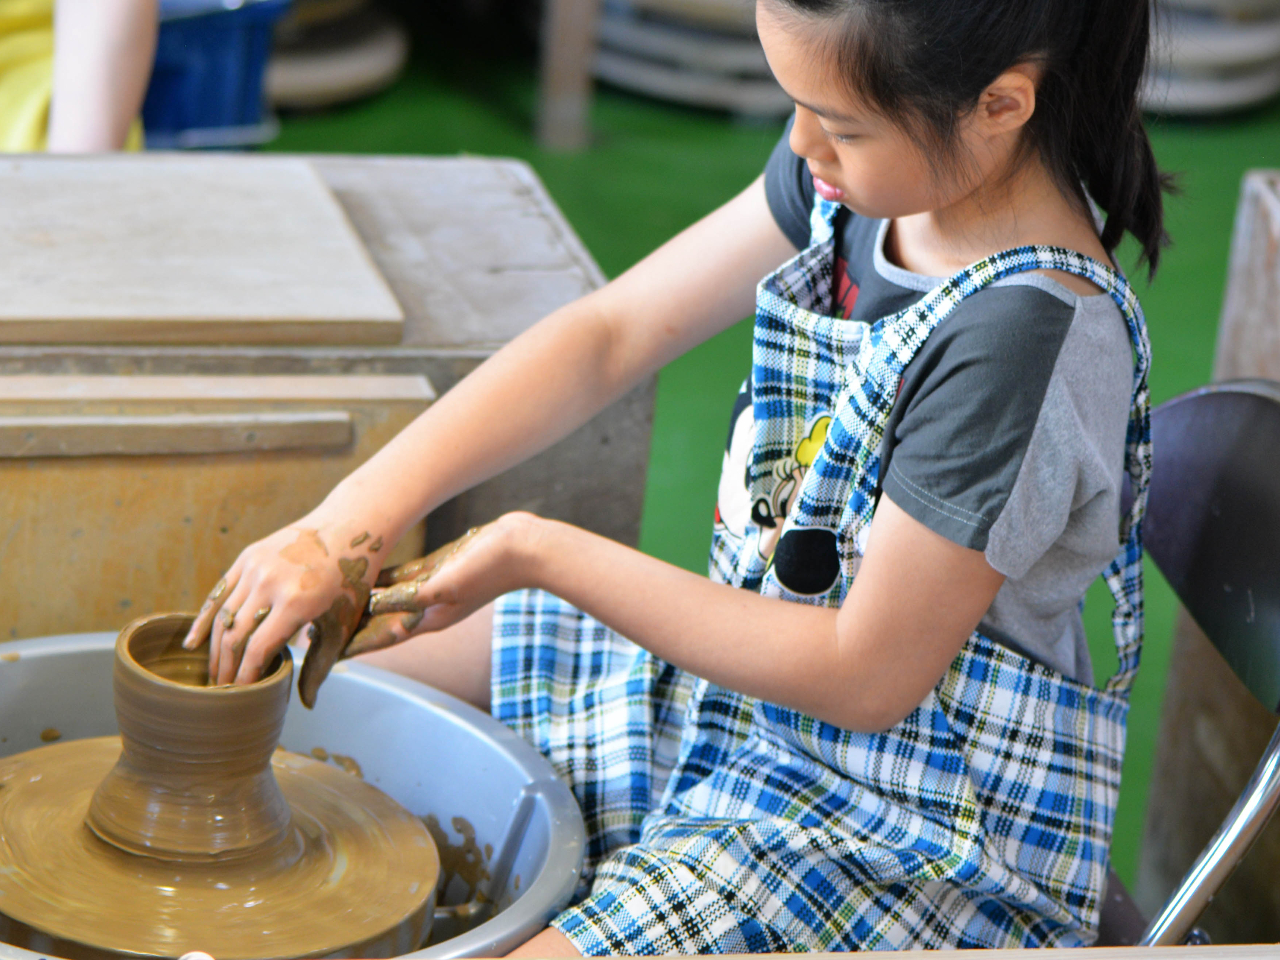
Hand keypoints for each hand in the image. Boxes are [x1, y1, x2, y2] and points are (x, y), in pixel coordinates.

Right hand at [183, 521, 386, 704]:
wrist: (349, 529)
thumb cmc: (350, 582)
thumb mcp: (341, 624)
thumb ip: (320, 665)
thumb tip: (307, 704)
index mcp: (296, 602)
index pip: (256, 650)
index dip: (243, 678)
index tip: (239, 696)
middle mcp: (271, 583)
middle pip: (233, 636)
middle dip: (224, 669)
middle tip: (220, 691)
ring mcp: (255, 567)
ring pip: (222, 616)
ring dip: (213, 649)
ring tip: (212, 673)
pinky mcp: (247, 556)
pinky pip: (220, 593)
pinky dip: (204, 618)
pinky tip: (193, 642)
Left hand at [344, 515, 536, 658]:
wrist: (527, 548)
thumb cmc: (492, 566)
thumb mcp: (447, 584)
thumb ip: (412, 596)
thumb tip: (375, 605)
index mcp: (429, 618)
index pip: (381, 637)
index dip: (353, 645)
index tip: (325, 655)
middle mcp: (428, 608)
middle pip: (380, 621)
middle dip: (352, 626)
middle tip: (318, 628)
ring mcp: (434, 590)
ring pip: (389, 600)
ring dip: (364, 604)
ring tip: (334, 605)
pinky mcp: (440, 570)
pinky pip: (404, 579)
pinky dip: (384, 580)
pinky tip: (367, 575)